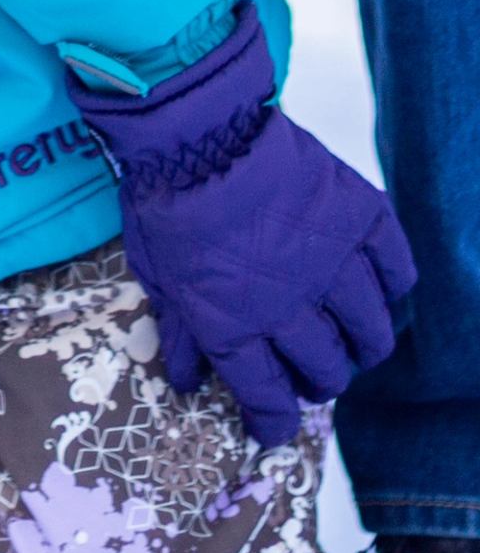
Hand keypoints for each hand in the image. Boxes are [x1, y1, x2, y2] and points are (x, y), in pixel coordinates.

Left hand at [68, 4, 416, 446]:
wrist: (198, 125)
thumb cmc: (165, 198)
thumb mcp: (156, 271)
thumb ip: (178, 330)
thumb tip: (188, 382)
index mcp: (233, 322)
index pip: (266, 396)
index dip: (273, 421)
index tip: (274, 427)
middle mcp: (289, 305)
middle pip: (324, 371)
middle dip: (320, 383)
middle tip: (315, 373)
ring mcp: (331, 262)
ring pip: (370, 333)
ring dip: (363, 347)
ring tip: (354, 342)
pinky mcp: (360, 219)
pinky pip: (396, 271)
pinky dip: (392, 287)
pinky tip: (378, 288)